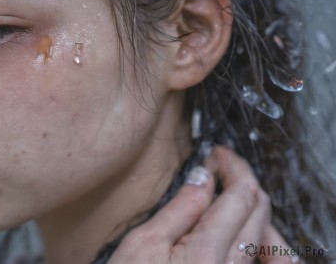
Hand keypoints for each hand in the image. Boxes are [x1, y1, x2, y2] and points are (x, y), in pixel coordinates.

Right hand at [108, 146, 296, 263]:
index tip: (219, 153)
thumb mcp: (143, 244)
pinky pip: (258, 257)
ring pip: (264, 237)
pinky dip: (256, 236)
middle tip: (222, 166)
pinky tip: (241, 228)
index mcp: (209, 253)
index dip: (234, 167)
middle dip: (245, 181)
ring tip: (230, 193)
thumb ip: (180, 209)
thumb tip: (204, 177)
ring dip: (252, 208)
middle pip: (260, 213)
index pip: (241, 197)